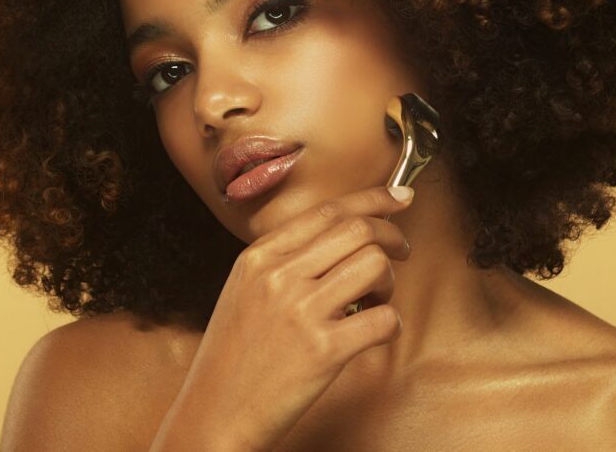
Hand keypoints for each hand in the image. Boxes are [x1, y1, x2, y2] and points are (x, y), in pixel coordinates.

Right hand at [160, 185, 413, 450]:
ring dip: (389, 280)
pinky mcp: (323, 351)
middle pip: (357, 228)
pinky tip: (376, 332)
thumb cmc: (232, 359)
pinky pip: (384, 319)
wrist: (213, 416)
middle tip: (402, 252)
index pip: (328, 210)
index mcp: (258, 257)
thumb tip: (342, 236)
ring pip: (374, 264)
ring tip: (376, 300)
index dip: (373, 199)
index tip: (400, 198)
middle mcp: (278, 276)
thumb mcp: (243, 291)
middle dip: (392, 235)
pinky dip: (392, 323)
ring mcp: (301, 312)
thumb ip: (283, 260)